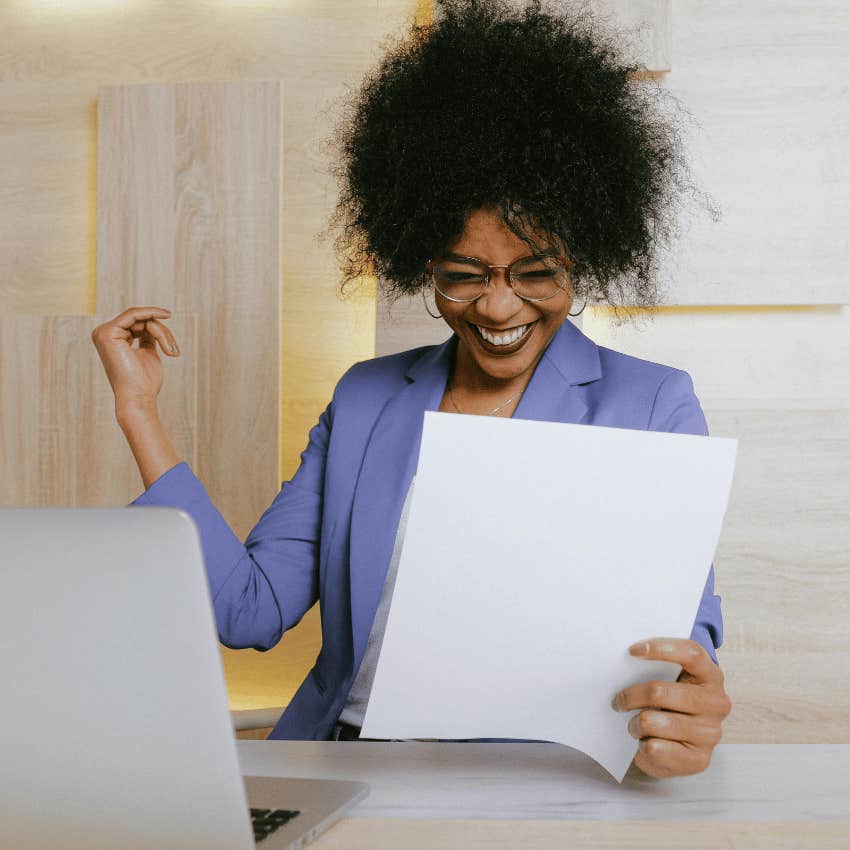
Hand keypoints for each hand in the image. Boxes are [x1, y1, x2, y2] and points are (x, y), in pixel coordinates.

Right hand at [91, 306, 179, 414]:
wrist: (139, 397)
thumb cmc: (145, 381)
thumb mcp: (148, 353)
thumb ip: (147, 338)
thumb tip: (152, 323)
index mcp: (111, 339)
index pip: (137, 324)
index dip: (157, 328)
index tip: (171, 327)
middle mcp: (103, 334)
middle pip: (139, 320)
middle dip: (161, 331)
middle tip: (174, 350)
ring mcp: (103, 333)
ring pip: (140, 318)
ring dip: (161, 332)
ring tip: (170, 351)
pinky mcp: (108, 333)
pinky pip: (134, 314)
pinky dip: (152, 314)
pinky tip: (165, 315)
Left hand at [612, 637, 731, 777]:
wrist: (678, 752)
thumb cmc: (669, 707)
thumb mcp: (668, 681)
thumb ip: (656, 668)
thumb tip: (622, 659)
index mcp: (711, 676)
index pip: (692, 653)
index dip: (661, 648)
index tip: (632, 650)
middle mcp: (716, 703)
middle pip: (659, 691)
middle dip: (630, 696)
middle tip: (618, 701)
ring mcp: (710, 733)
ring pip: (651, 721)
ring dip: (635, 724)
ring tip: (635, 726)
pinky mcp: (699, 760)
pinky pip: (655, 748)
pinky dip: (643, 745)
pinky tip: (647, 743)